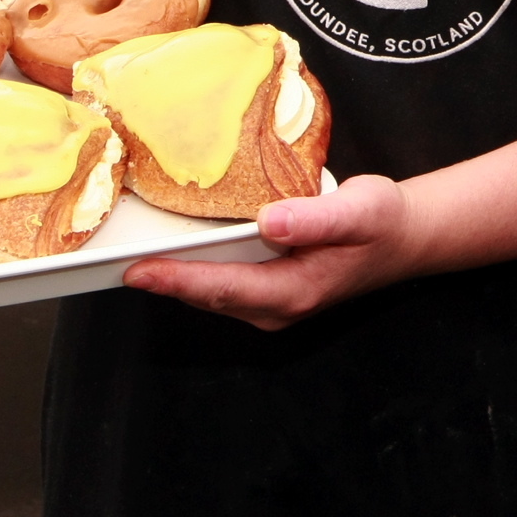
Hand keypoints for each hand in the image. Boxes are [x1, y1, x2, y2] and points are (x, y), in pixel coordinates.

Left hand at [123, 174, 415, 329]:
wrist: (405, 239)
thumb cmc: (382, 222)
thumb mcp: (360, 210)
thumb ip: (316, 217)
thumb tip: (271, 222)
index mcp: (295, 290)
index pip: (223, 287)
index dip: (177, 279)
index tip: (137, 270)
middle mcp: (277, 306)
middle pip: (208, 296)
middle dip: (163, 281)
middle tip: (111, 262)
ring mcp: (272, 304)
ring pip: (212, 294)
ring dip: (175, 278)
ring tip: (130, 256)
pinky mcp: (270, 292)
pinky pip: (222, 286)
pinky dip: (194, 272)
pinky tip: (174, 253)